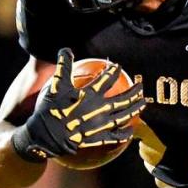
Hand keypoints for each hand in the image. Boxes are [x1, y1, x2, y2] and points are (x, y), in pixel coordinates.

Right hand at [12, 48, 145, 162]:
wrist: (45, 135)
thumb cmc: (51, 109)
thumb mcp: (56, 85)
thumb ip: (63, 66)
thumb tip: (66, 49)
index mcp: (90, 94)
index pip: (107, 79)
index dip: (113, 71)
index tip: (117, 66)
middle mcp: (99, 109)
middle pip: (122, 99)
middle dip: (133, 92)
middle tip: (141, 86)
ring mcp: (100, 125)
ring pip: (123, 116)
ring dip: (135, 109)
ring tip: (143, 104)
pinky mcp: (97, 138)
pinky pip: (114, 136)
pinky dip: (124, 133)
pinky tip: (130, 131)